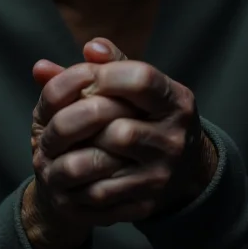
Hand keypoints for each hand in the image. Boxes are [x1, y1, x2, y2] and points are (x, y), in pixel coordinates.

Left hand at [29, 39, 217, 231]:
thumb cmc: (151, 115)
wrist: (184, 169)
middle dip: (86, 119)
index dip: (106, 75)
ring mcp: (162, 173)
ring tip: (62, 141)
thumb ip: (114, 64)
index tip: (87, 77)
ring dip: (77, 149)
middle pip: (121, 128)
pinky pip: (101, 191)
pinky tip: (68, 166)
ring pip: (107, 160)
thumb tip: (90, 47)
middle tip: (65, 114)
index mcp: (177, 101)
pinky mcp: (147, 201)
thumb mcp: (143, 87)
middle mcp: (175, 139)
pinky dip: (77, 178)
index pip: (142, 79)